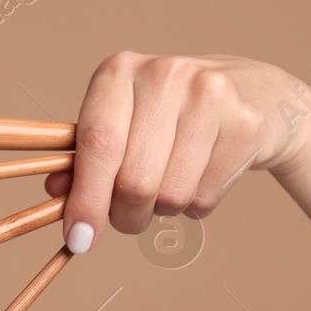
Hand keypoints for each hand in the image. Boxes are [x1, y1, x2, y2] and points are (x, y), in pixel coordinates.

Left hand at [43, 52, 310, 252]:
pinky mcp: (245, 123)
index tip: (80, 239)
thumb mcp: (122, 124)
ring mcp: (209, 94)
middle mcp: (164, 75)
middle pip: (134, 180)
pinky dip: (196, 204)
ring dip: (163, 210)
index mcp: (119, 71)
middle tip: (130, 216)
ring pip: (170, 195)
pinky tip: (202, 175)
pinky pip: (204, 198)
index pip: (97, 144)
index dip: (86, 199)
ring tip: (171, 183)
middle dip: (126, 215)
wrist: (256, 95)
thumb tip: (55, 195)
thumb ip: (84, 158)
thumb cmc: (170, 117)